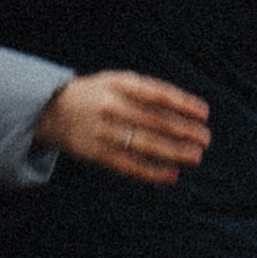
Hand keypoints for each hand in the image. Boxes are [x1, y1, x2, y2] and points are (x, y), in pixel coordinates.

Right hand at [37, 71, 209, 187]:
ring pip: (145, 144)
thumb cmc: (97, 94)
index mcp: (119, 84)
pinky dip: (152, 172)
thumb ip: (148, 92)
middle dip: (183, 131)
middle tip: (205, 139)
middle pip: (154, 121)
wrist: (51, 109)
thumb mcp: (117, 81)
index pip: (157, 94)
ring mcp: (103, 132)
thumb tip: (187, 109)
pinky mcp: (97, 154)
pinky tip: (172, 175)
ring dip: (173, 152)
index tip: (204, 113)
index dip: (182, 103)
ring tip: (195, 157)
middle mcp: (111, 106)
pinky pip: (129, 165)